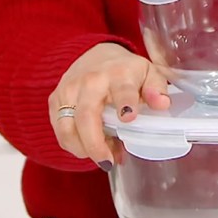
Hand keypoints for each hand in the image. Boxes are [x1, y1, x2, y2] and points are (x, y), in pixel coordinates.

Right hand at [48, 43, 169, 169]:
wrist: (96, 55)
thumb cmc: (125, 70)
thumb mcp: (148, 73)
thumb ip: (157, 88)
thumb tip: (162, 104)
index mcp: (118, 73)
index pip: (121, 89)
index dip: (125, 103)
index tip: (129, 118)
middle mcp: (90, 80)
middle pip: (86, 115)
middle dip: (95, 143)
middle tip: (107, 162)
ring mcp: (69, 90)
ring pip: (67, 127)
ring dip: (83, 148)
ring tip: (103, 157)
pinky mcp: (55, 100)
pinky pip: (60, 130)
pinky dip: (74, 144)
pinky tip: (91, 146)